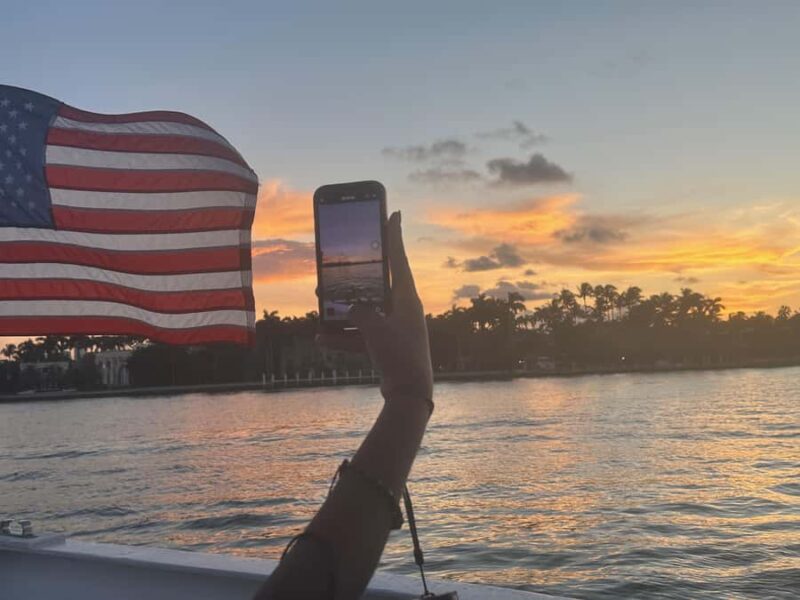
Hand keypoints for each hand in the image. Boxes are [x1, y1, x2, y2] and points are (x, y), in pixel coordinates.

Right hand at [318, 211, 432, 409]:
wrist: (410, 394)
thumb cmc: (399, 356)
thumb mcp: (375, 328)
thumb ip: (359, 312)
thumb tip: (350, 308)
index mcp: (406, 298)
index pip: (398, 259)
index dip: (394, 235)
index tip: (393, 213)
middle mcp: (402, 309)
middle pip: (375, 284)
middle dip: (353, 278)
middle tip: (337, 266)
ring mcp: (394, 327)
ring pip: (364, 311)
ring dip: (341, 310)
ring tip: (319, 302)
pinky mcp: (386, 345)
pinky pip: (360, 335)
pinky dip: (343, 337)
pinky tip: (320, 338)